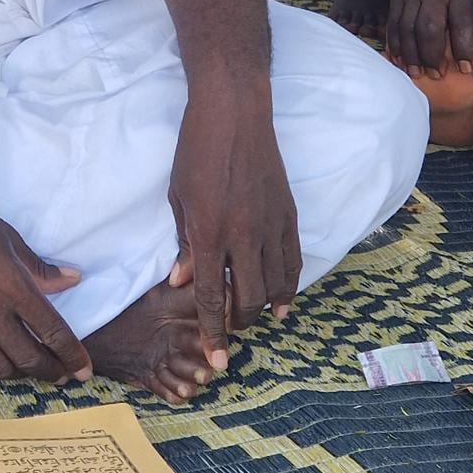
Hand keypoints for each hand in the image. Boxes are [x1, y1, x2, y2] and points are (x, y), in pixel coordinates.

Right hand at [0, 189, 92, 383]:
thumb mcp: (9, 239)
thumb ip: (40, 269)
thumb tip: (71, 280)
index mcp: (11, 285)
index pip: (51, 331)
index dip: (72, 355)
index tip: (84, 370)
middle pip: (28, 358)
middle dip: (51, 372)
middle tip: (62, 375)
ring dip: (20, 373)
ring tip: (30, 367)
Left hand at [167, 92, 299, 370]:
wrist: (234, 113)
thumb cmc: (196, 149)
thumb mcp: (178, 197)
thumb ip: (183, 242)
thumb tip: (181, 282)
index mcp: (208, 231)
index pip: (209, 295)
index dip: (212, 331)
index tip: (217, 360)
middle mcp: (243, 234)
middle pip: (246, 298)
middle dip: (238, 323)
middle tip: (230, 333)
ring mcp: (270, 224)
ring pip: (275, 284)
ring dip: (264, 308)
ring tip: (255, 320)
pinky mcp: (289, 213)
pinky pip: (294, 260)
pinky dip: (289, 285)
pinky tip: (282, 300)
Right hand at [387, 0, 472, 76]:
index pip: (461, 23)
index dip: (463, 48)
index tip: (466, 68)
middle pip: (429, 27)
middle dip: (432, 55)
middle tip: (437, 75)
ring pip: (407, 27)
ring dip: (410, 54)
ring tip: (415, 73)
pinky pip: (393, 23)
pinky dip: (394, 43)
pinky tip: (398, 59)